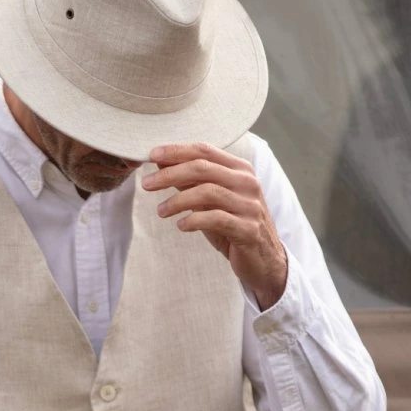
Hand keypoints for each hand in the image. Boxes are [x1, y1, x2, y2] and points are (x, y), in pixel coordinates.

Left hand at [142, 142, 287, 309]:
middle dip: (170, 174)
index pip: (204, 150)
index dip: (176, 151)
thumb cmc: (233, 226)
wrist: (263, 260)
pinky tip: (180, 225)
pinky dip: (193, 220)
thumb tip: (161, 163)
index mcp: (240, 170)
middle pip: (202, 168)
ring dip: (177, 200)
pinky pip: (216, 218)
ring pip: (207, 192)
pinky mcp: (248, 229)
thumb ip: (190, 181)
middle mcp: (247, 183)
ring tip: (160, 211)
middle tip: (147, 184)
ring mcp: (250, 205)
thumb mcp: (211, 201)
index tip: (151, 155)